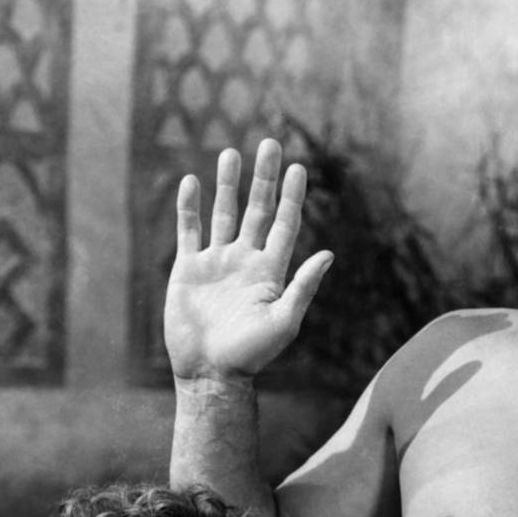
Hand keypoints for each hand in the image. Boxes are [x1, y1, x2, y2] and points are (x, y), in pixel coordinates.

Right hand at [165, 137, 333, 385]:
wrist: (211, 372)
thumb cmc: (252, 354)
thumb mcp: (284, 321)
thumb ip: (304, 286)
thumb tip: (328, 254)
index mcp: (271, 271)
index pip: (284, 223)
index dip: (292, 196)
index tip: (298, 167)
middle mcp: (245, 260)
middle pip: (256, 209)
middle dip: (263, 178)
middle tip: (269, 144)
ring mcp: (217, 263)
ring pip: (223, 213)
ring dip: (227, 184)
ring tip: (231, 152)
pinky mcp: (189, 269)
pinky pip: (189, 231)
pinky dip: (190, 207)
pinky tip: (192, 182)